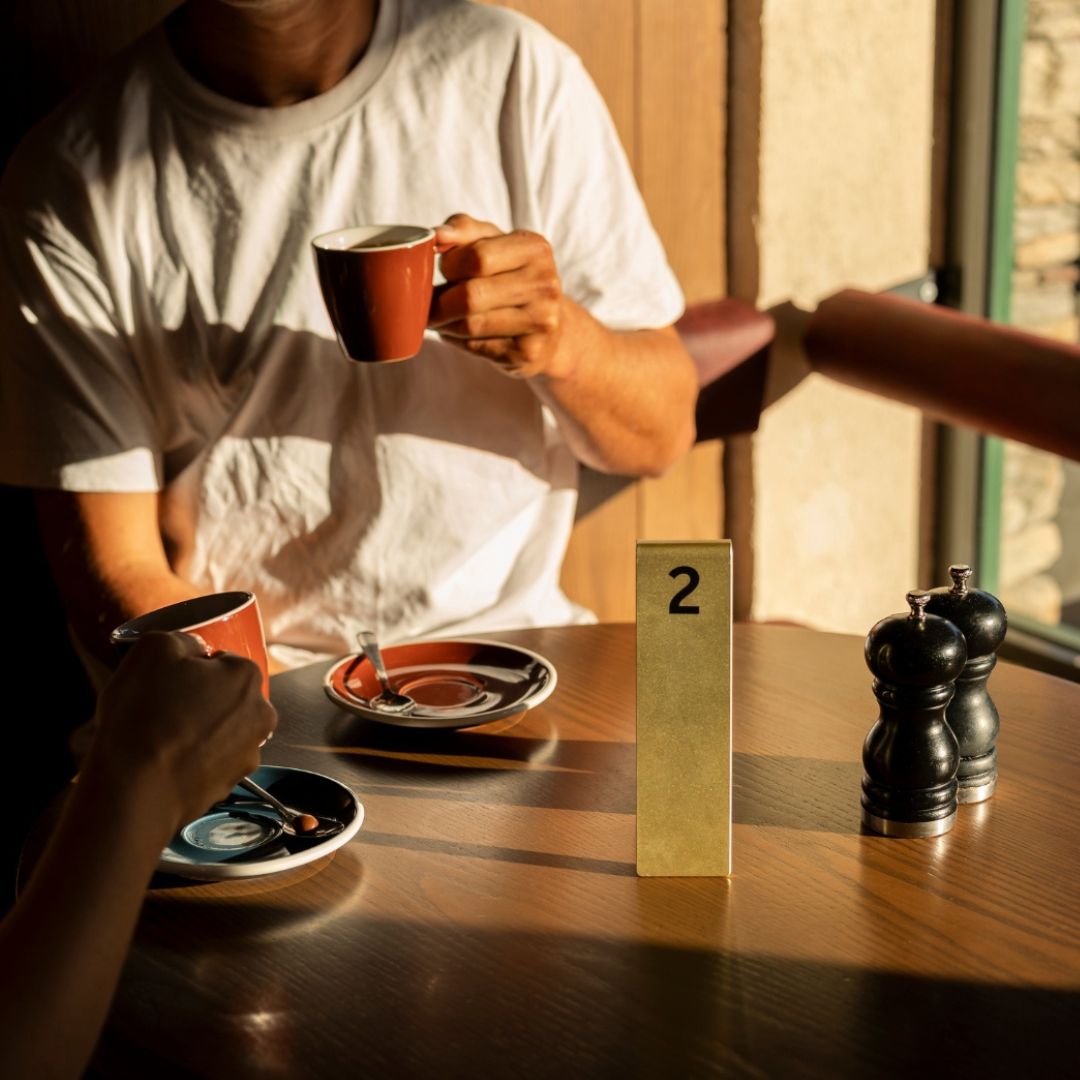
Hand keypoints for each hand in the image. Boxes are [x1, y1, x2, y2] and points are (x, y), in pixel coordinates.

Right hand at [86, 631, 276, 828]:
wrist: (135, 791)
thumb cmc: (145, 716)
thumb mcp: (152, 650)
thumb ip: (181, 639)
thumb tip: (193, 648)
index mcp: (247, 676)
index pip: (220, 662)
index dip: (190, 670)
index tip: (167, 683)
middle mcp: (261, 714)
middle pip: (225, 697)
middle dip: (199, 700)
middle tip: (161, 710)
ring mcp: (249, 753)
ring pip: (220, 731)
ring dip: (197, 732)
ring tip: (160, 739)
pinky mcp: (230, 784)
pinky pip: (211, 763)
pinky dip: (193, 762)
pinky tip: (166, 764)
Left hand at [430, 213, 571, 378]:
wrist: (548, 326)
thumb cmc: (511, 277)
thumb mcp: (493, 243)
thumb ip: (464, 230)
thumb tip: (436, 236)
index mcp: (535, 249)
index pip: (477, 257)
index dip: (450, 266)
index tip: (445, 271)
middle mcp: (544, 284)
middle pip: (471, 296)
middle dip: (440, 302)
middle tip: (430, 304)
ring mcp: (541, 321)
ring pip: (471, 325)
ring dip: (446, 324)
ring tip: (442, 319)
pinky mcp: (530, 352)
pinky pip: (477, 347)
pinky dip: (459, 341)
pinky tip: (461, 335)